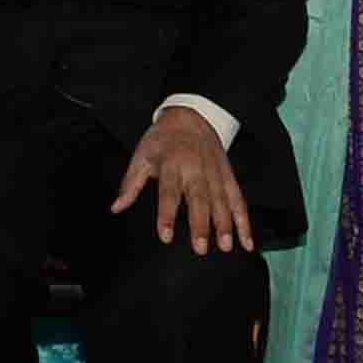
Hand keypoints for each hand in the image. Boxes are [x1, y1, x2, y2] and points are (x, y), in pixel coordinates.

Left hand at [109, 108, 254, 251]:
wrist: (191, 116)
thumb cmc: (163, 139)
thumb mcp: (142, 155)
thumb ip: (131, 184)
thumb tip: (116, 207)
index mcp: (172, 164)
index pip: (168, 192)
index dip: (167, 215)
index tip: (166, 235)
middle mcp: (195, 169)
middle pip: (199, 199)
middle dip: (201, 224)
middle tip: (200, 247)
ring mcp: (215, 173)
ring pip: (222, 201)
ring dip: (225, 225)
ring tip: (225, 246)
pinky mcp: (228, 176)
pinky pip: (238, 200)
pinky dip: (243, 220)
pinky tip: (246, 241)